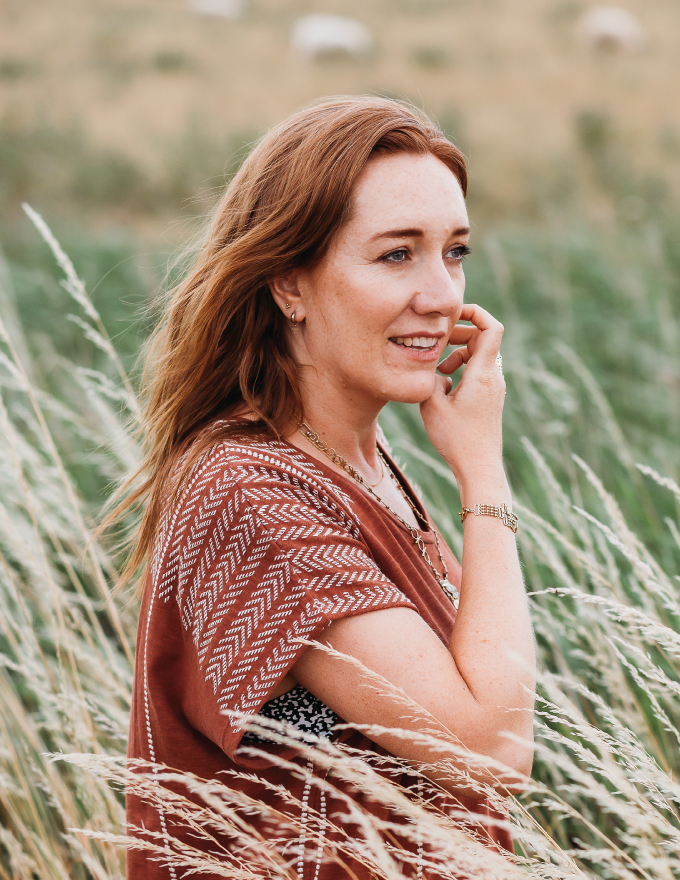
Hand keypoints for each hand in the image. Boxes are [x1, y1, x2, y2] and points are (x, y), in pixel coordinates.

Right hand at [420, 304, 505, 485]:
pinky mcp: (491, 398)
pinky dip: (463, 368)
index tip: (451, 316)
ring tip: (439, 371)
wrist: (479, 468)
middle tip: (436, 344)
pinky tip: (445, 386)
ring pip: (481, 355)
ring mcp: (494, 388)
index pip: (491, 327)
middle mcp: (493, 377)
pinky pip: (479, 371)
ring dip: (459, 353)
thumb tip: (429, 366)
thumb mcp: (431, 406)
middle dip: (459, 334)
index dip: (474, 313)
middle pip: (484, 338)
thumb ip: (428, 378)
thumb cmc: (456, 440)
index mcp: (482, 374)